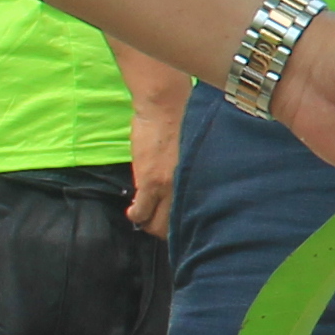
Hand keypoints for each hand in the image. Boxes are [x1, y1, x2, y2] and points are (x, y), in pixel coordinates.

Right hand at [118, 47, 194, 235]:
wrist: (165, 105)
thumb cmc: (181, 121)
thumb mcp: (191, 152)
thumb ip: (187, 172)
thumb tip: (183, 186)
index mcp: (201, 179)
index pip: (196, 215)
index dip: (184, 224)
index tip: (178, 224)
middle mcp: (188, 187)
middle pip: (176, 225)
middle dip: (165, 229)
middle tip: (156, 222)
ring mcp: (169, 186)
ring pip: (157, 223)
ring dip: (148, 222)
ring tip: (143, 216)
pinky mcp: (151, 181)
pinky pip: (141, 211)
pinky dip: (136, 215)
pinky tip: (133, 213)